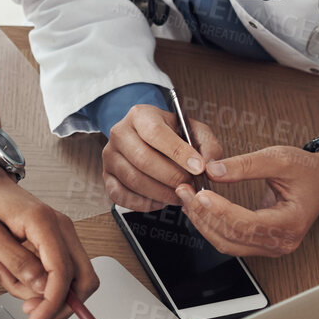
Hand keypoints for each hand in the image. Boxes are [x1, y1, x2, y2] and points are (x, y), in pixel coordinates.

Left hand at [0, 154, 98, 318]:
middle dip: (59, 303)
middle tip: (31, 311)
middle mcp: (61, 227)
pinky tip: (12, 269)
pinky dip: (38, 282)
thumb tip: (41, 287)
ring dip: (41, 292)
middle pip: (83, 279)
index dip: (53, 302)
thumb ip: (15, 260)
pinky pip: (58, 272)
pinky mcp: (56, 241)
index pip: (62, 272)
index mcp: (43, 222)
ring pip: (71, 280)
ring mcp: (61, 234)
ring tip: (7, 275)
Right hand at [102, 104, 224, 210]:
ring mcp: (110, 155)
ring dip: (160, 192)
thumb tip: (211, 169)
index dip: (178, 153)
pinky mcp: (106, 176)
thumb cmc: (173, 135)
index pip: (156, 133)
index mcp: (140, 115)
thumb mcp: (194, 131)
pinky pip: (120, 195)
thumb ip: (207, 146)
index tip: (198, 168)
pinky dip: (142, 203)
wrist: (147, 138)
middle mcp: (120, 133)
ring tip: (179, 195)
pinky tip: (159, 201)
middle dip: (171, 177)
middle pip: (143, 159)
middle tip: (191, 186)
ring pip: (133, 179)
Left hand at [172, 144, 318, 256]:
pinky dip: (211, 226)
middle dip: (204, 215)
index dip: (221, 211)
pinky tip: (199, 208)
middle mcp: (282, 242)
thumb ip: (246, 165)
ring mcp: (271, 246)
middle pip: (233, 238)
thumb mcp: (279, 158)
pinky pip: (230, 241)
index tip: (200, 194)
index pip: (248, 224)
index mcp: (291, 223)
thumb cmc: (306, 170)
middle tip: (184, 191)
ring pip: (227, 243)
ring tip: (187, 198)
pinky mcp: (261, 243)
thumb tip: (213, 170)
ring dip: (203, 222)